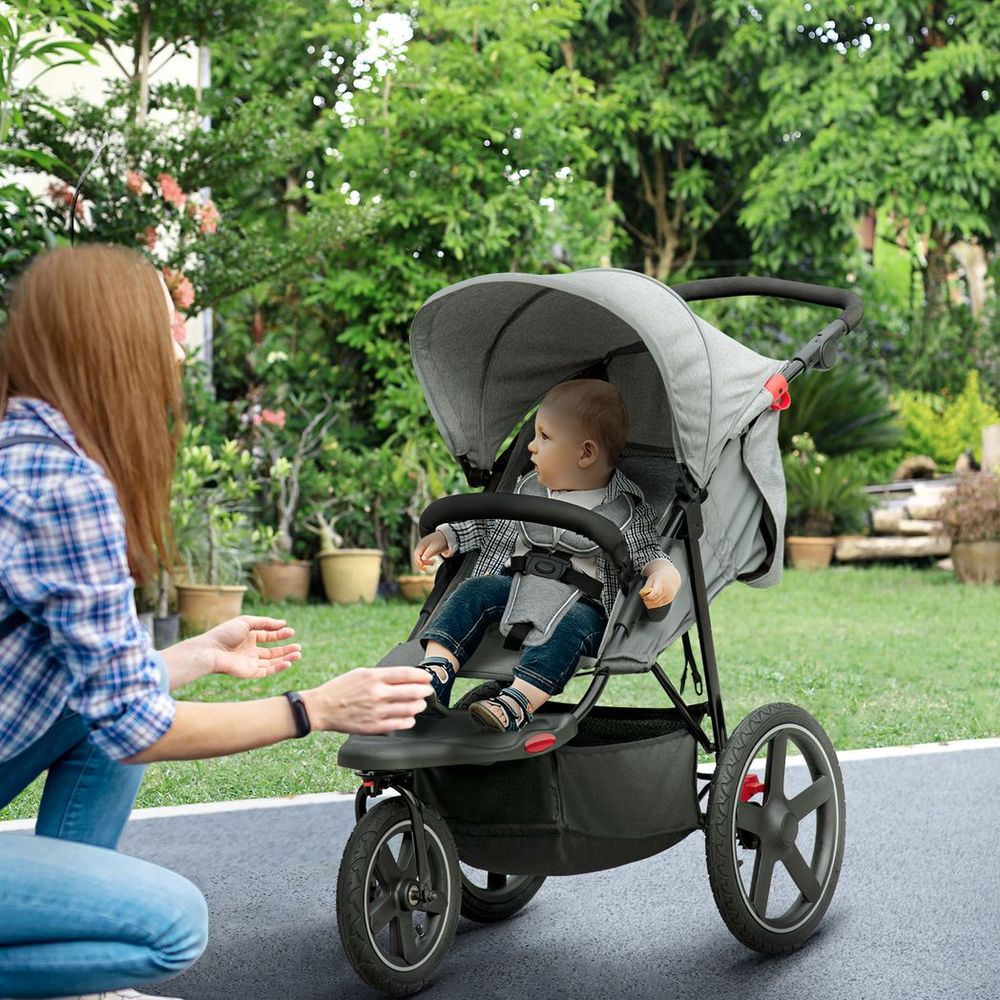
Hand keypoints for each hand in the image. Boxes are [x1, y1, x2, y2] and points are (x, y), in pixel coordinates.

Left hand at [199, 615, 302, 679]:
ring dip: (286, 658)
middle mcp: (251, 650)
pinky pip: (267, 671)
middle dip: (286, 649)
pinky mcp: (249, 673)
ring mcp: (250, 662)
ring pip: (272, 662)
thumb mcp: (247, 622)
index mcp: (249, 637)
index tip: (292, 632)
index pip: (269, 636)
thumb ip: (266, 623)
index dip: (280, 634)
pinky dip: (278, 667)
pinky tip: (288, 662)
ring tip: (298, 653)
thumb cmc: (225, 634)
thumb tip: (284, 623)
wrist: (211, 651)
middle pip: (273, 651)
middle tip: (299, 647)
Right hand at [302, 667, 434, 733]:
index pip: (407, 674)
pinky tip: (410, 717)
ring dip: (419, 706)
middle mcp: (377, 693)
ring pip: (409, 709)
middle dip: (425, 691)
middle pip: (413, 692)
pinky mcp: (374, 726)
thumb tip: (405, 677)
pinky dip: (410, 720)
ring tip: (420, 704)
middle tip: (428, 691)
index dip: (422, 676)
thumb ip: (383, 675)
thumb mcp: (361, 673)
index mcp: (374, 676)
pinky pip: (400, 724)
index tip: (427, 678)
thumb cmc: (341, 689)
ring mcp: (376, 711)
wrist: (322, 708)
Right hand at [413, 530, 449, 571]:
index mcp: (421, 544)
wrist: (445, 537)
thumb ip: (428, 553)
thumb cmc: (440, 541)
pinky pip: (422, 558)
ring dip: (423, 563)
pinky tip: (431, 562)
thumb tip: (422, 560)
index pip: (416, 554)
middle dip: (420, 563)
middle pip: (416, 557)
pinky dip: (425, 561)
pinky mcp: (425, 551)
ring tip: (432, 563)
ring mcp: (422, 548)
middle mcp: (420, 546)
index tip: (423, 566)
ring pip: (419, 558)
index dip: (418, 561)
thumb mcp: (435, 547)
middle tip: (428, 567)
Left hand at [639, 563, 681, 608]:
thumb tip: (642, 594)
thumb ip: (646, 587)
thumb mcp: (651, 579)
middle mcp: (668, 590)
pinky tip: (652, 601)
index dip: (649, 597)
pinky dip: (655, 604)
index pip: (656, 593)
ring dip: (650, 604)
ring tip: (647, 599)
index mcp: (662, 582)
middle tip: (644, 599)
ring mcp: (669, 596)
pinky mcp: (669, 600)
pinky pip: (660, 605)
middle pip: (656, 600)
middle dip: (648, 601)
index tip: (644, 597)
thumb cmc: (660, 577)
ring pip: (658, 604)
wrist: (671, 578)